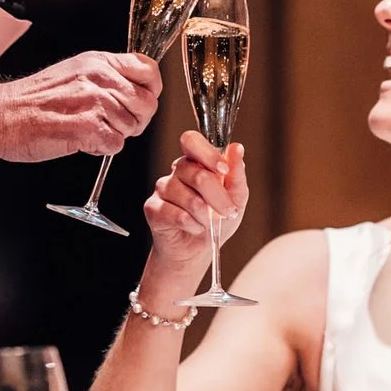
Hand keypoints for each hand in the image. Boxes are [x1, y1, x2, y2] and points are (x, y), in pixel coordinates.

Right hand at [0, 52, 162, 162]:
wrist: (0, 115)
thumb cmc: (32, 100)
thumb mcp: (74, 72)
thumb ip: (105, 77)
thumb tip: (134, 89)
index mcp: (98, 62)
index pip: (148, 70)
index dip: (150, 91)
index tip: (141, 101)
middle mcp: (99, 78)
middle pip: (146, 103)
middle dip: (136, 120)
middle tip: (114, 125)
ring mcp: (94, 102)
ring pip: (132, 126)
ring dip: (114, 135)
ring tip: (89, 131)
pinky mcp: (86, 127)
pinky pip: (115, 144)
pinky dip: (101, 149)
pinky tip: (83, 142)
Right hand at [143, 132, 247, 283]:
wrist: (199, 249)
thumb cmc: (216, 219)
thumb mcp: (236, 197)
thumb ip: (236, 173)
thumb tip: (236, 148)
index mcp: (196, 162)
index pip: (192, 141)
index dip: (208, 154)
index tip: (223, 170)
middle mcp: (176, 171)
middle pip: (197, 173)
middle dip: (218, 197)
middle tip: (228, 211)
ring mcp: (162, 189)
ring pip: (189, 198)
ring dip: (206, 215)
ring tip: (208, 222)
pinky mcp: (153, 208)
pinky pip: (178, 215)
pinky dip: (193, 225)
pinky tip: (194, 227)